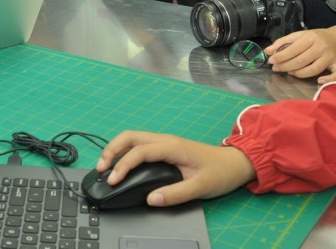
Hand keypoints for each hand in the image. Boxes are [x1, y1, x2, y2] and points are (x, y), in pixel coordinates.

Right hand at [96, 131, 255, 206]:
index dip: (123, 165)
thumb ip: (175, 194)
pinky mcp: (165, 147)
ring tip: (105, 167)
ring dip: (116, 149)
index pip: (140, 151)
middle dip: (111, 150)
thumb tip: (150, 199)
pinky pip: (139, 144)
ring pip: (133, 138)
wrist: (235, 163)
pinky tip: (120, 164)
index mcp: (172, 147)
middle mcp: (165, 140)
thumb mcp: (200, 187)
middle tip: (100, 169)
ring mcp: (164, 142)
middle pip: (130, 136)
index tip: (113, 180)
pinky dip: (124, 151)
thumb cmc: (220, 173)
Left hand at [266, 28, 335, 82]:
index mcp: (310, 37)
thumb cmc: (315, 38)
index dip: (281, 56)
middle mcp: (321, 47)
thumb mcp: (299, 35)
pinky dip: (329, 80)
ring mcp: (330, 57)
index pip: (293, 49)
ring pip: (314, 69)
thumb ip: (282, 42)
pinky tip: (319, 81)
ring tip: (290, 72)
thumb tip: (267, 51)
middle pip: (301, 60)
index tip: (271, 61)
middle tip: (277, 68)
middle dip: (286, 66)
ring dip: (299, 73)